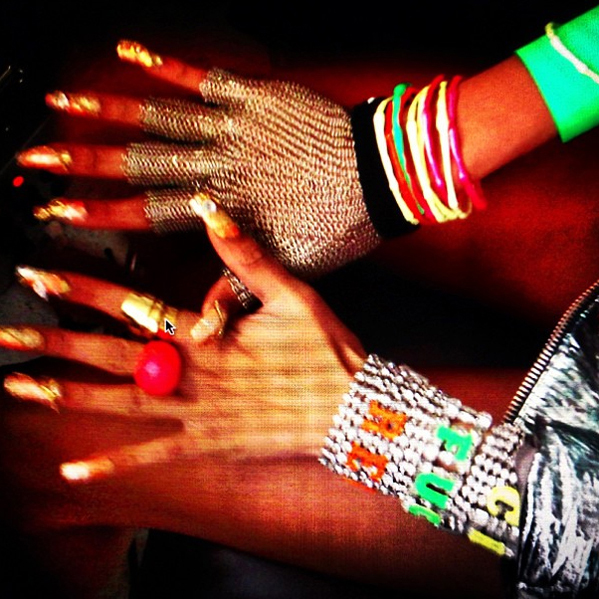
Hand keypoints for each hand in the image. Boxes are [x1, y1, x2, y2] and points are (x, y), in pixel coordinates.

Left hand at [1, 199, 365, 481]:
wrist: (353, 408)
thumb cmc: (325, 350)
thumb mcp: (293, 293)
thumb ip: (246, 254)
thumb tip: (208, 208)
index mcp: (211, 335)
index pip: (137, 306)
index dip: (87, 289)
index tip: (44, 273)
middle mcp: (195, 375)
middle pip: (114, 357)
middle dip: (57, 342)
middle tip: (8, 334)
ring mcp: (199, 414)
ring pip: (121, 406)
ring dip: (68, 395)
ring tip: (19, 387)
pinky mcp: (210, 444)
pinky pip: (154, 456)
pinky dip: (113, 464)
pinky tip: (73, 471)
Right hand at [16, 40, 378, 277]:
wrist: (381, 177)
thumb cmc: (337, 224)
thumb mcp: (286, 271)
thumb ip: (234, 292)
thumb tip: (192, 332)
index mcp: (223, 211)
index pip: (146, 213)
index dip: (97, 212)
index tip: (56, 209)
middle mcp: (218, 166)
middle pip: (139, 163)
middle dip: (82, 162)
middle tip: (35, 156)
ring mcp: (234, 128)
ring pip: (160, 116)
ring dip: (108, 109)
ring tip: (62, 101)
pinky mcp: (255, 97)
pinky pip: (203, 78)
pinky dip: (166, 66)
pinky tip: (131, 52)